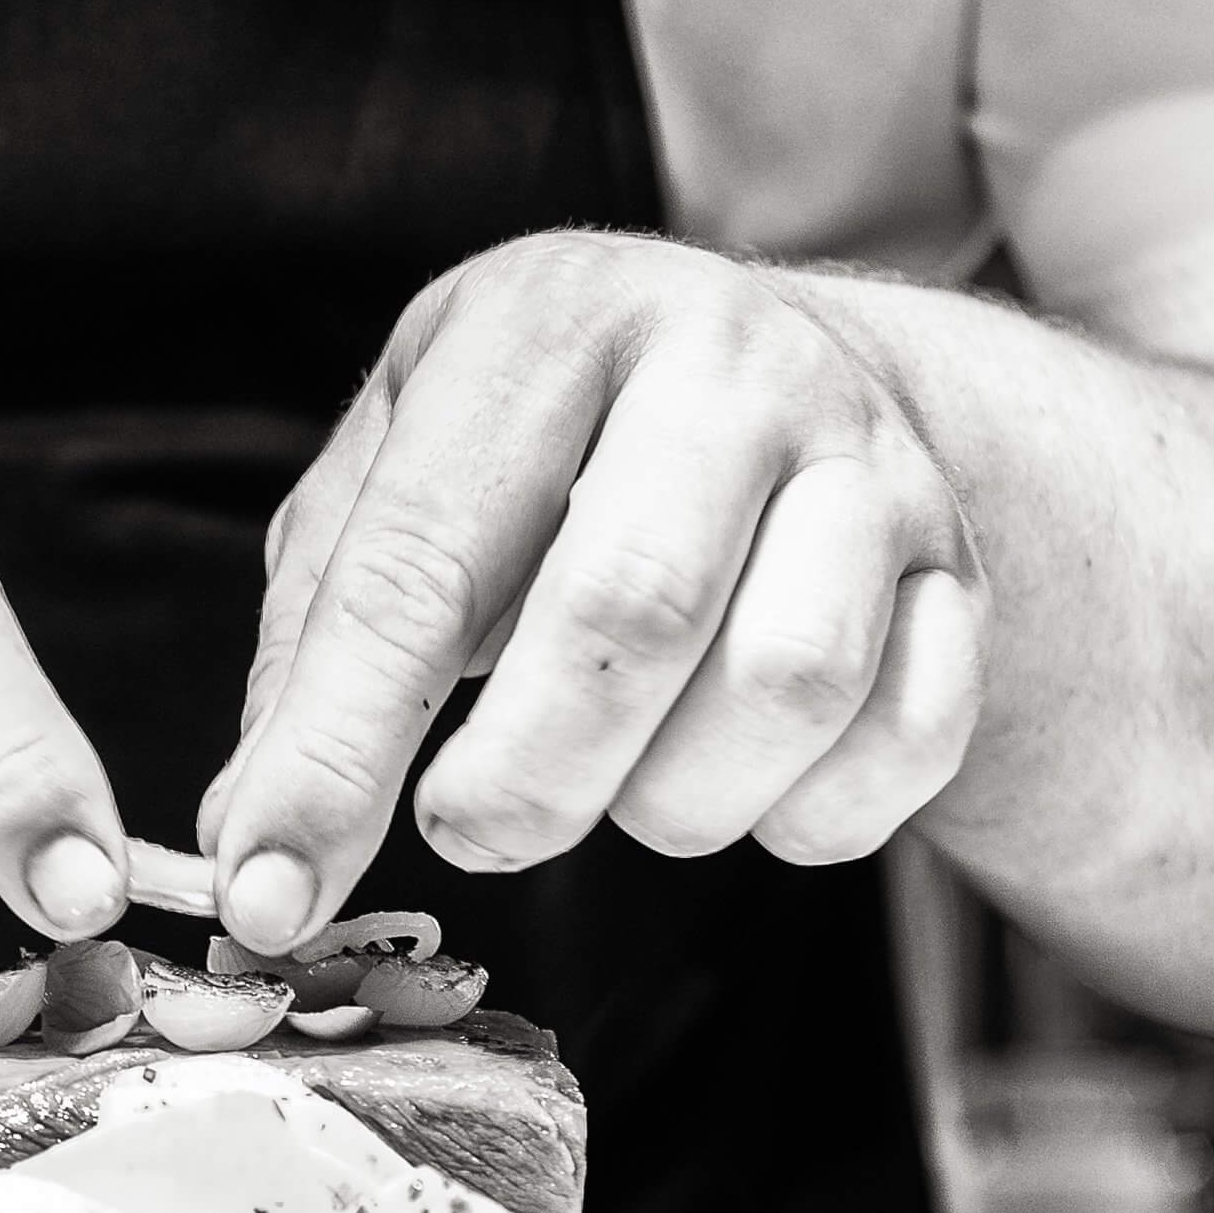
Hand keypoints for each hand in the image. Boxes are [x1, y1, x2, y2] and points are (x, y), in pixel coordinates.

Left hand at [197, 232, 988, 952]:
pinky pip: (908, 740)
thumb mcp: (398, 479)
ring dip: (672, 800)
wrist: (782, 376)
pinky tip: (735, 779)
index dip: (334, 751)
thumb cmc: (544, 449)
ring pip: (786, 686)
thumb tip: (250, 846)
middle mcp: (723, 363)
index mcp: (544, 320)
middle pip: (629, 616)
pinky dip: (806, 815)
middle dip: (524, 783)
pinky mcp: (962, 563)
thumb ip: (317, 646)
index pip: (422, 564)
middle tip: (466, 830)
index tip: (265, 892)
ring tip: (612, 775)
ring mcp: (868, 457)